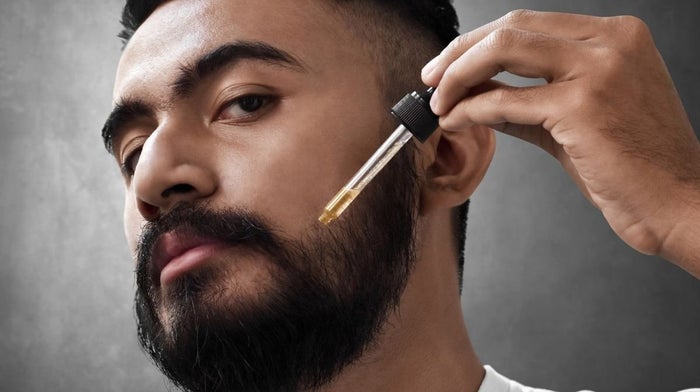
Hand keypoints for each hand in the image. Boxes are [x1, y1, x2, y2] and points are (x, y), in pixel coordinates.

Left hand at [422, 10, 699, 276]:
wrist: (678, 204)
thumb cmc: (633, 167)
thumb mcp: (576, 121)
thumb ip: (528, 103)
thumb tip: (477, 97)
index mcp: (615, 37)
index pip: (528, 24)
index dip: (479, 42)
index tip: (449, 64)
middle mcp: (611, 41)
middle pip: (510, 28)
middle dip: (459, 52)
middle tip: (431, 78)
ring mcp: (599, 68)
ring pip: (503, 49)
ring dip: (458, 75)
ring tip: (437, 101)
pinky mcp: (584, 104)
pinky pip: (507, 99)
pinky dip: (471, 109)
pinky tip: (455, 120)